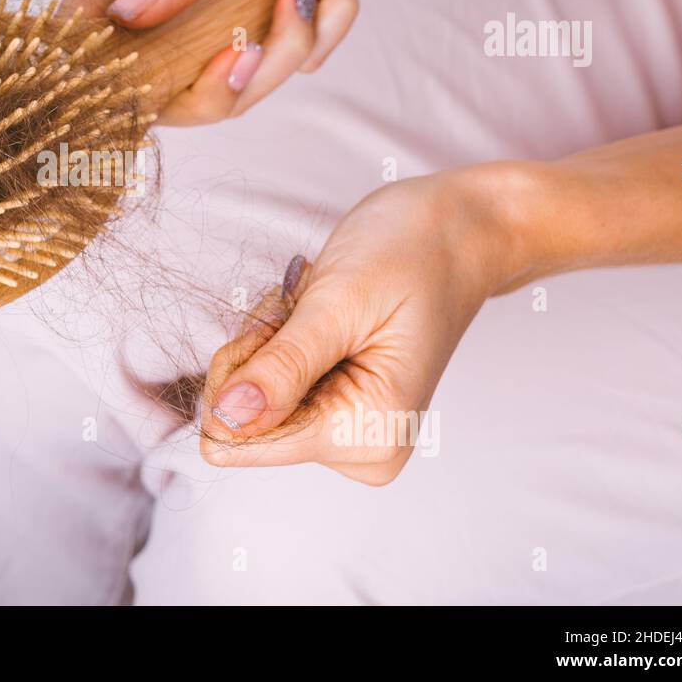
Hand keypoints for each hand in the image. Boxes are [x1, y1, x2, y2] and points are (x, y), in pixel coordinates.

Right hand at [64, 0, 481, 124]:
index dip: (105, 75)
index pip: (89, 29)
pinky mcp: (273, 15)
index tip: (151, 86)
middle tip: (251, 50)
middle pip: (171, 91)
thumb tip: (126, 16)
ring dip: (291, 41)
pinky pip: (299, 57)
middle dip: (223, 84)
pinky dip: (328, 19)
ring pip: (244, 83)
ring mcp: (223, 10)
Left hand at [200, 163, 529, 483]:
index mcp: (366, 435)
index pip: (242, 440)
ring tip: (323, 307)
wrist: (457, 233)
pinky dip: (281, 341)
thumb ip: (281, 369)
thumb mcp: (338, 303)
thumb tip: (224, 421)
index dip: (237, 375)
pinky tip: (322, 315)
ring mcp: (349, 432)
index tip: (280, 326)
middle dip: (258, 352)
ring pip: (252, 398)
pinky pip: (271, 384)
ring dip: (272, 340)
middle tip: (306, 309)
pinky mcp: (339, 410)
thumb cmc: (411, 254)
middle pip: (243, 420)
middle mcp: (360, 449)